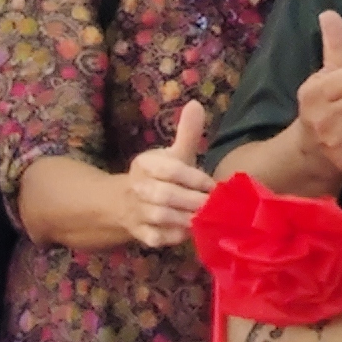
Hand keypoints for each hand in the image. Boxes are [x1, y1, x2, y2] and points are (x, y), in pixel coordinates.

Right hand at [124, 101, 214, 249]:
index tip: (213, 185)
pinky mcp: (140, 234)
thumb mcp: (173, 155)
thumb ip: (187, 133)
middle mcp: (137, 187)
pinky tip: (191, 233)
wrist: (126, 203)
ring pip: (161, 217)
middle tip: (215, 206)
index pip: (170, 170)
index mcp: (145, 165)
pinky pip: (156, 238)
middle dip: (193, 201)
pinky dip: (173, 237)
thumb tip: (196, 104)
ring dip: (186, 219)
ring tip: (207, 219)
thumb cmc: (161, 177)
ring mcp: (136, 212)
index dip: (194, 179)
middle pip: (165, 195)